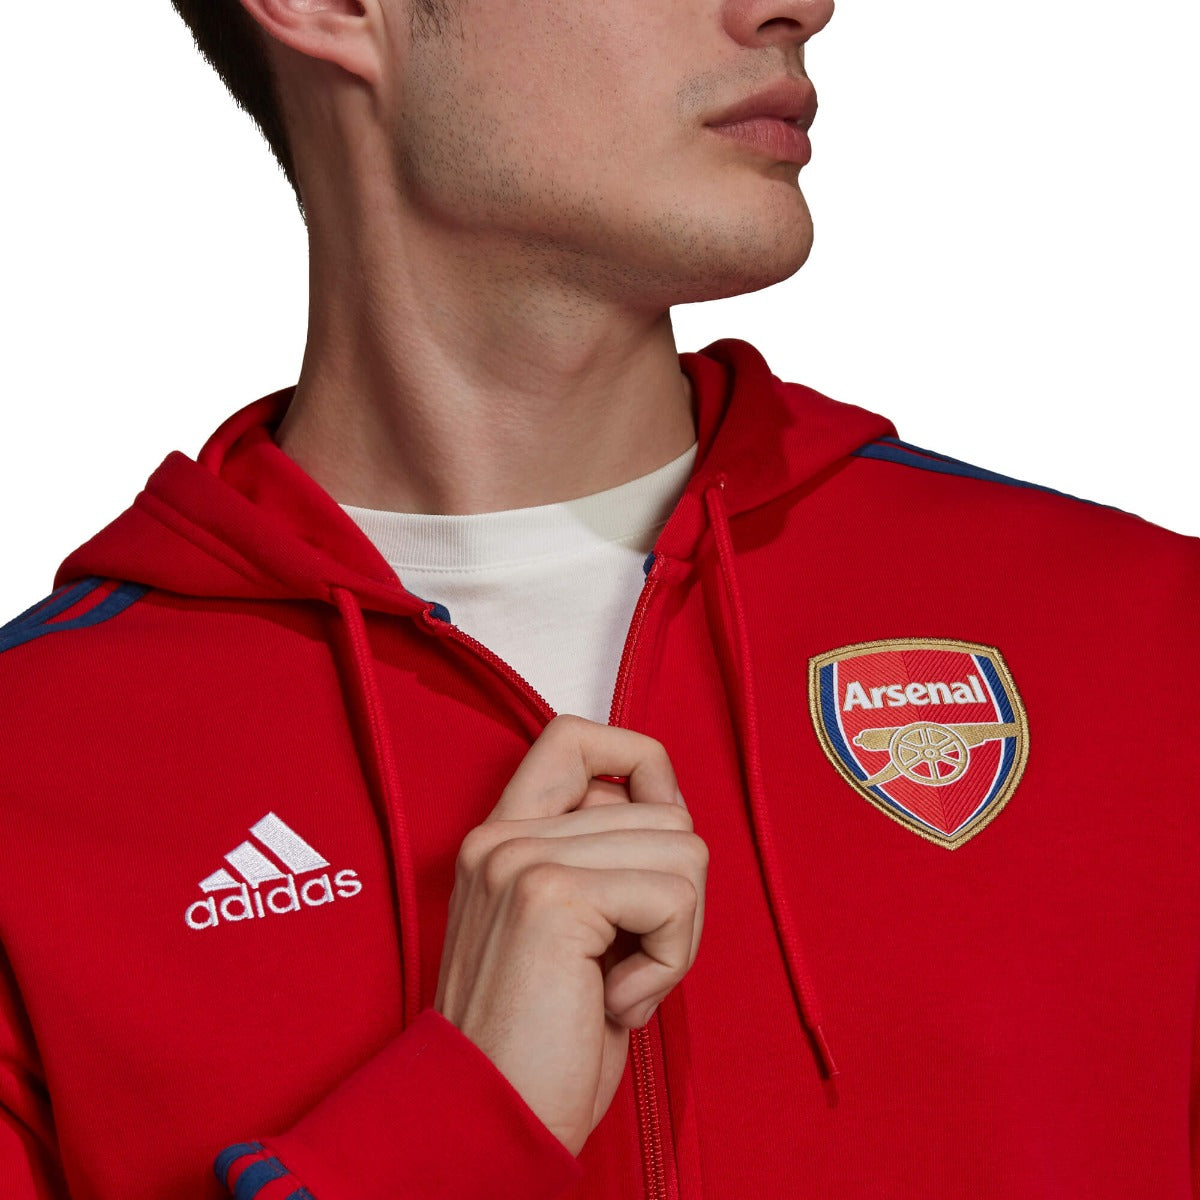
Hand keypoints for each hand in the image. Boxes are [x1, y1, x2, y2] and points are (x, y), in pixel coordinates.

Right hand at [433, 714, 707, 1156]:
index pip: (577, 737)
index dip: (641, 764)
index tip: (658, 833)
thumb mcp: (570, 933)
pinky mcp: (552, 895)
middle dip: (676, 897)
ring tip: (621, 985)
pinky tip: (617, 1002)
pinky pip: (675, 896)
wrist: (489, 1120)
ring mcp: (523, 858)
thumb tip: (671, 809)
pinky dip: (669, 961)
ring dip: (676, 935)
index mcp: (502, 837)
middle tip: (628, 963)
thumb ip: (600, 860)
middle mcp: (504, 835)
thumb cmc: (539, 1043)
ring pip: (684, 848)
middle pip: (663, 809)